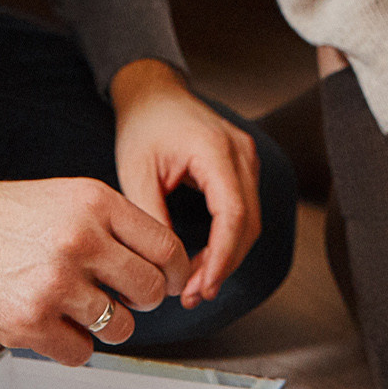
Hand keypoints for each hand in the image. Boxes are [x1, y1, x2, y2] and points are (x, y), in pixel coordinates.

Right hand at [0, 172, 188, 365]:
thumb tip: (154, 255)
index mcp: (94, 202)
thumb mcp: (62, 195)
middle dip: (142, 300)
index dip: (173, 270)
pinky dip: (72, 346)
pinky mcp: (30, 323)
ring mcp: (56, 284)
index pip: (165, 245)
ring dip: (108, 326)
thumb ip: (108, 221)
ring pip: (121, 326)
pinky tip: (54, 325)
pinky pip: (81, 352)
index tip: (169, 280)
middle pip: (150, 289)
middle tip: (124, 298)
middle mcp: (80, 240)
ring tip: (81, 310)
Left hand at [109, 58, 261, 311]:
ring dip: (227, 256)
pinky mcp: (243, 167)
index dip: (222, 257)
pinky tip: (206, 261)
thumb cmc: (143, 126)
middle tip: (193, 295)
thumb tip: (165, 266)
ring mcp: (247, 158)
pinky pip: (244, 210)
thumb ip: (152, 217)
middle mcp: (241, 153)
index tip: (201, 288)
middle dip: (224, 264)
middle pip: (248, 223)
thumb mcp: (136, 172)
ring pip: (251, 221)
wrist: (153, 92)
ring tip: (195, 286)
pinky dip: (228, 239)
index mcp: (215, 150)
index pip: (233, 214)